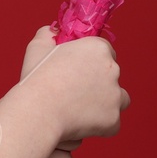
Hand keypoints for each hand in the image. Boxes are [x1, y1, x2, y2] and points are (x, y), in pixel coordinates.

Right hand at [19, 25, 129, 145]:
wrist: (38, 111)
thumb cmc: (36, 79)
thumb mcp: (37, 48)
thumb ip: (48, 34)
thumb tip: (53, 32)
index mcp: (98, 49)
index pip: (106, 51)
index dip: (92, 62)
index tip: (80, 71)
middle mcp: (113, 69)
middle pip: (113, 75)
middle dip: (99, 82)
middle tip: (77, 92)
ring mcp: (116, 96)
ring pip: (120, 99)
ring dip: (108, 103)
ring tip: (84, 110)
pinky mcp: (113, 120)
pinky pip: (112, 123)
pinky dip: (100, 125)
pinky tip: (82, 124)